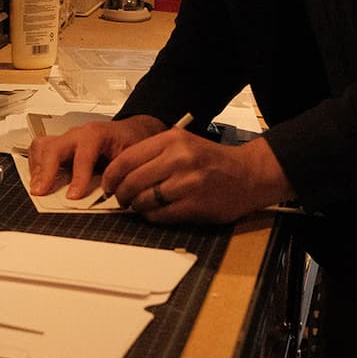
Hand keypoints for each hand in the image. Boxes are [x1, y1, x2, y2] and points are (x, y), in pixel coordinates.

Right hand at [28, 114, 165, 198]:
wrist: (129, 131)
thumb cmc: (129, 143)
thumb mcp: (130, 158)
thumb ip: (118, 175)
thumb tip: (107, 196)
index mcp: (97, 135)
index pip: (83, 156)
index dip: (78, 178)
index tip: (73, 196)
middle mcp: (78, 134)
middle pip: (54, 147)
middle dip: (46, 171)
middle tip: (41, 191)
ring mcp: (66, 138)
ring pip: (42, 146)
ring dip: (37, 168)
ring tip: (37, 188)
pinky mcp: (59, 144)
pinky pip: (40, 150)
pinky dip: (36, 166)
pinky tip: (39, 180)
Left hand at [100, 130, 292, 223]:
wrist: (249, 174)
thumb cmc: (212, 161)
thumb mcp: (183, 144)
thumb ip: (153, 154)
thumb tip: (119, 174)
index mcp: (172, 140)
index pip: (126, 159)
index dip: (111, 176)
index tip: (107, 185)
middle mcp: (179, 158)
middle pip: (132, 181)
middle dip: (121, 195)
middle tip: (121, 199)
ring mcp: (188, 182)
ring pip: (144, 200)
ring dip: (137, 207)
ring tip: (141, 205)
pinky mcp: (195, 205)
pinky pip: (160, 215)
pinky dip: (153, 217)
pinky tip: (157, 212)